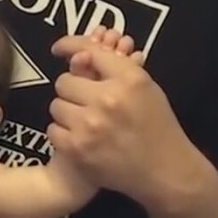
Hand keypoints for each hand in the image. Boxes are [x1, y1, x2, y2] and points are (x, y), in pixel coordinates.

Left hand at [47, 30, 201, 208]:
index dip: (70, 46)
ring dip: (67, 112)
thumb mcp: (144, 88)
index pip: (89, 52)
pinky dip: (63, 134)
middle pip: (64, 82)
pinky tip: (80, 138)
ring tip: (85, 121)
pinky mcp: (76, 149)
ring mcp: (89, 126)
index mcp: (129, 80)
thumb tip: (78, 54)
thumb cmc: (155, 125)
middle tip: (85, 101)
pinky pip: (53, 130)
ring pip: (56, 106)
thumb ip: (114, 68)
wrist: (164, 171)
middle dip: (72, 89)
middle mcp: (107, 100)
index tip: (58, 48)